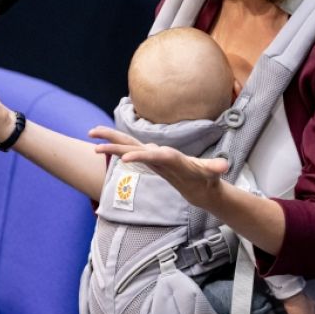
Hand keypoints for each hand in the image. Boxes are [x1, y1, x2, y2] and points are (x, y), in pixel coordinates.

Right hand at [88, 126, 229, 208]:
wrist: (201, 178)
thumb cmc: (205, 177)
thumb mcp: (211, 175)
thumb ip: (214, 168)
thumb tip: (223, 166)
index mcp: (173, 156)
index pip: (157, 155)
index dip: (142, 156)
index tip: (126, 159)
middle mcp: (159, 152)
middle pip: (135, 144)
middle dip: (115, 141)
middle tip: (96, 138)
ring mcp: (151, 154)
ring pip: (127, 145)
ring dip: (110, 141)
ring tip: (91, 135)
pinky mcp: (146, 158)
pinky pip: (127, 151)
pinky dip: (113, 148)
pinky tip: (98, 145)